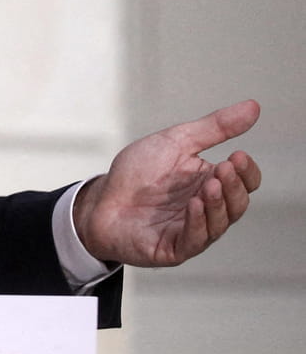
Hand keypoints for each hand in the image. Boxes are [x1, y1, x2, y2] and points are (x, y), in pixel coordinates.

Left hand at [74, 99, 261, 266]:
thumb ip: (214, 128)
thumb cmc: (138, 173)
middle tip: (226, 167)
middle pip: (237, 203)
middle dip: (234, 186)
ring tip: (210, 185)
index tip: (238, 155)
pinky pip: (193, 239)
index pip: (245, 182)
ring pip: (219, 223)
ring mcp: (191, 230)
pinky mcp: (173, 247)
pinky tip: (194, 204)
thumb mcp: (176, 142)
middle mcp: (207, 209)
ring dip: (217, 204)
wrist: (101, 198)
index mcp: (211, 183)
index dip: (247, 171)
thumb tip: (253, 106)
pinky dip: (197, 222)